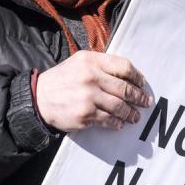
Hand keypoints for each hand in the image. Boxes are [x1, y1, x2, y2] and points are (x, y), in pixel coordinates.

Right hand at [35, 51, 151, 131]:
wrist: (39, 98)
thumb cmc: (62, 80)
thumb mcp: (78, 63)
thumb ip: (100, 65)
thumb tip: (128, 76)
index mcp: (91, 60)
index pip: (123, 66)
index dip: (137, 77)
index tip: (142, 84)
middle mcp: (90, 77)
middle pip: (125, 88)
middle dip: (139, 97)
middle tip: (145, 102)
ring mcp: (88, 96)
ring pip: (119, 106)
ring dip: (131, 113)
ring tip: (134, 116)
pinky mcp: (85, 114)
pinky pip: (109, 120)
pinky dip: (117, 123)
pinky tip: (120, 123)